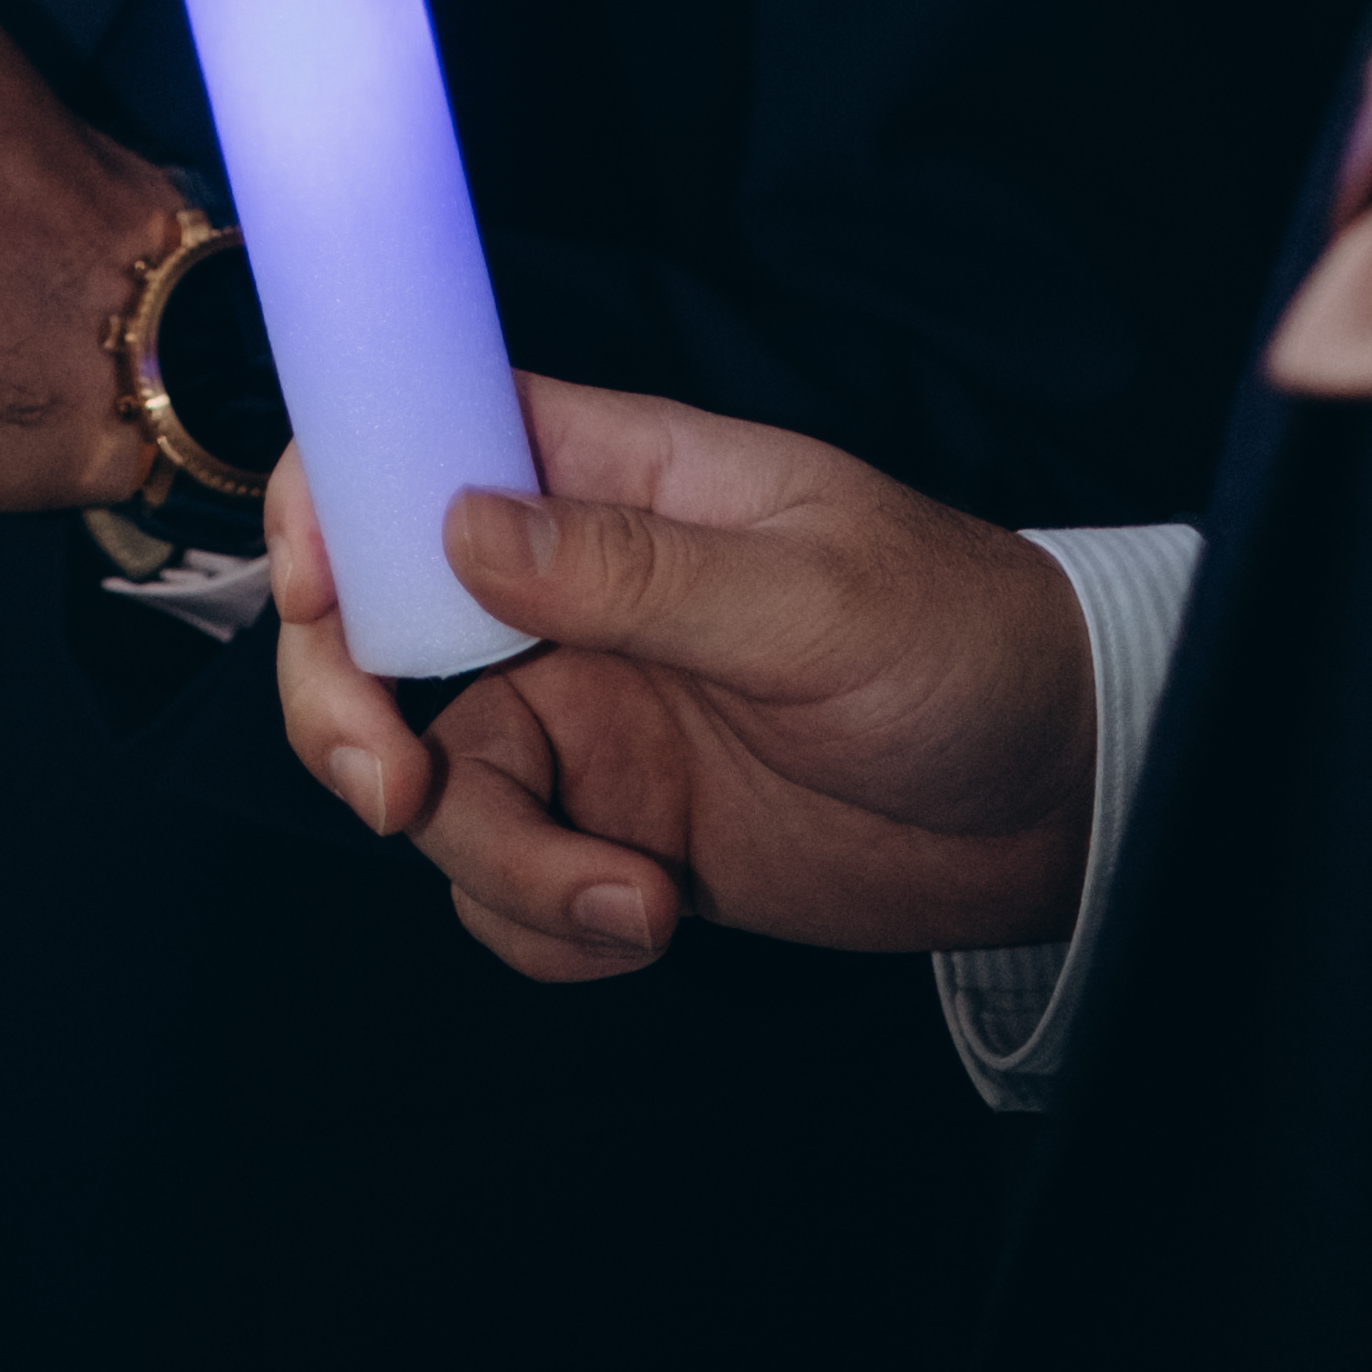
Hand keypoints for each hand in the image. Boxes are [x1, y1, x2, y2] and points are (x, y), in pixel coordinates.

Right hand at [269, 370, 1095, 982]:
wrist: (1059, 801)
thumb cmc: (962, 644)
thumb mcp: (810, 597)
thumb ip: (633, 569)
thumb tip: (458, 525)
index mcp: (608, 479)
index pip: (419, 443)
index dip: (333, 503)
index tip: (312, 597)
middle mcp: (571, 593)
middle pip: (380, 630)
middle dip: (351, 715)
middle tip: (400, 797)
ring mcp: (588, 714)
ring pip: (440, 778)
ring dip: (498, 860)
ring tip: (634, 902)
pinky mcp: (614, 830)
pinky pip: (504, 883)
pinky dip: (542, 925)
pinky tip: (646, 928)